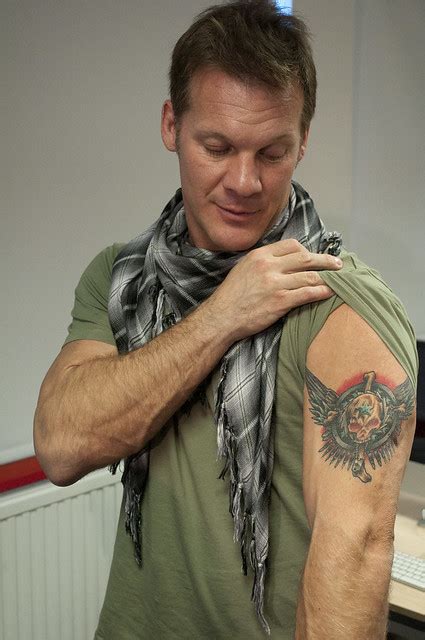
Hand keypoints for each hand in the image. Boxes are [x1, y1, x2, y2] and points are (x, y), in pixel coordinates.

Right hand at [205, 238, 341, 341]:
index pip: (291, 245)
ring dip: (328, 277)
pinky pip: (308, 293)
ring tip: (338, 280)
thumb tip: (282, 261)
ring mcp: (275, 284)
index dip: (307, 250)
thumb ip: (263, 262)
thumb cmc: (231, 296)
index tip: (314, 256)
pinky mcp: (280, 301)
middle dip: (325, 260)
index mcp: (260, 255)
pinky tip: (330, 292)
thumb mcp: (243, 269)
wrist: (221, 317)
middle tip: (338, 264)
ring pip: (310, 275)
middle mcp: (269, 266)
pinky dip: (322, 291)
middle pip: (305, 257)